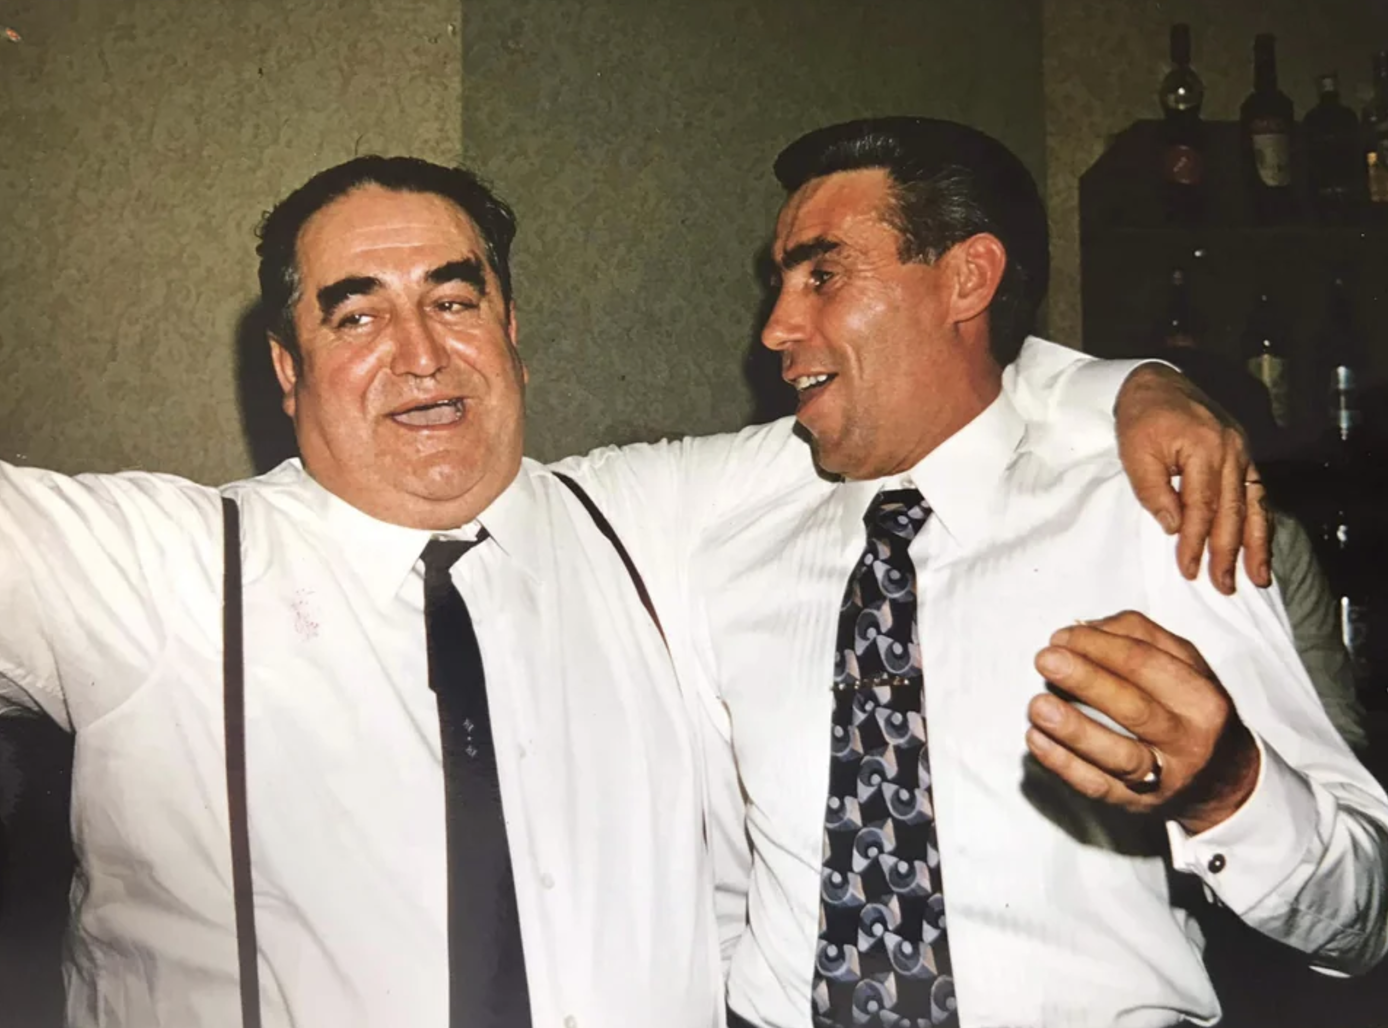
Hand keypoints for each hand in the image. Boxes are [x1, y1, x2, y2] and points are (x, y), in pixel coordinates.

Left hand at [1025, 611, 1260, 833]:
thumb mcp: (1186, 665)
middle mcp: (1187, 740)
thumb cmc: (1191, 710)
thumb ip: (1141, 636)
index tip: (1060, 637)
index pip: (1146, 664)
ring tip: (1037, 706)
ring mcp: (1164, 777)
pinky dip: (1064, 764)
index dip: (1099, 646)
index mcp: (1201, 698)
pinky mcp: (1137, 803)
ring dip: (1073, 729)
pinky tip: (1037, 740)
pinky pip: (1097, 786)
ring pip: (1118, 755)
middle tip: (1046, 660)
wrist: (1223, 780)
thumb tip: (1085, 626)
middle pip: (1134, 708)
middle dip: (1085, 681)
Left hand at [1114, 364, 1271, 595]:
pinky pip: (1257, 491)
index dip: (1195, 542)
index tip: (1189, 570)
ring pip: (1254, 505)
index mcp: (1204, 448)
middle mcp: (1232, 450)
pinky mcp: (1244, 452)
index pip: (1202, 507)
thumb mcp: (1135, 454)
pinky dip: (1261, 520)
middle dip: (1228, 553)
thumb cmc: (1140, 419)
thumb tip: (1176, 527)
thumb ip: (1154, 491)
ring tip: (1258, 577)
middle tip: (1225, 587)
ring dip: (1256, 544)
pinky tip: (1262, 544)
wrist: (1155, 382)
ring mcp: (1242, 450)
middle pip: (1232, 511)